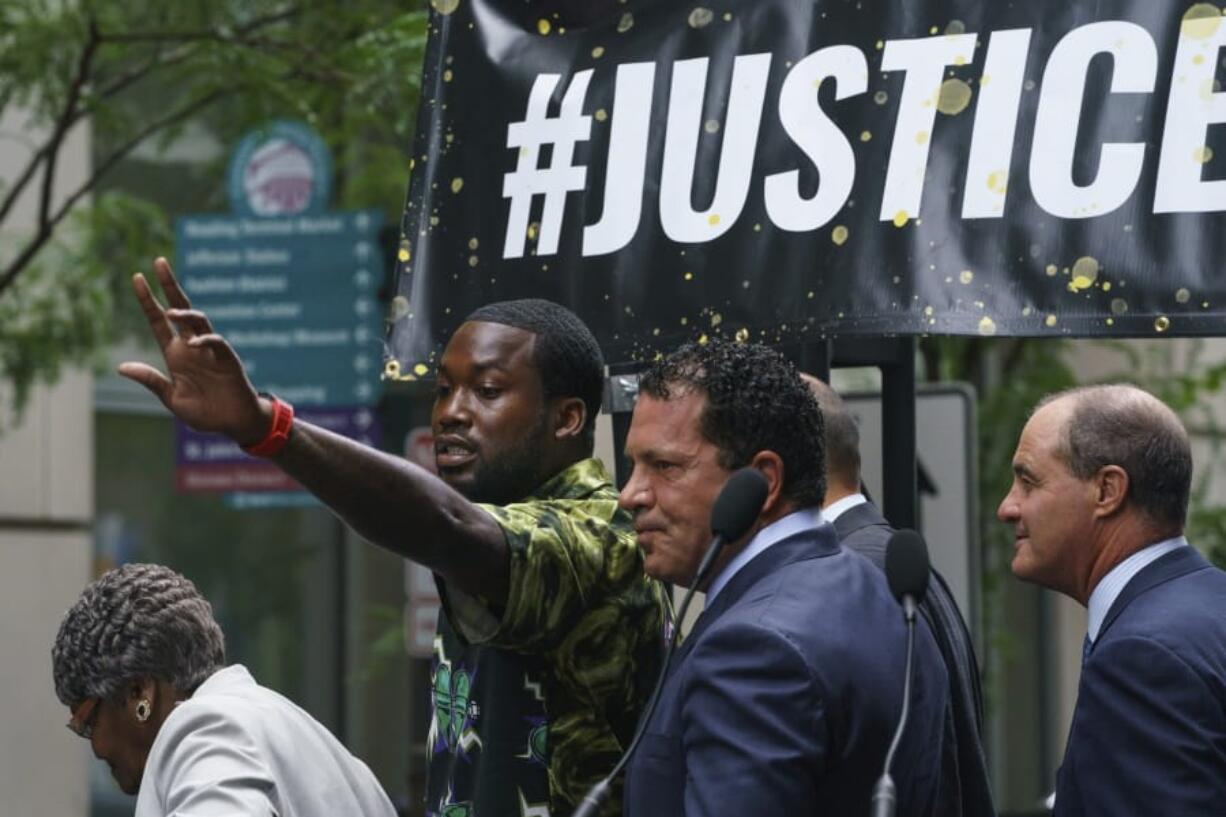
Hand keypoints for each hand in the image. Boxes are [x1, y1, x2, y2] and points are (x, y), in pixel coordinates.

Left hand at [118, 257, 270, 445]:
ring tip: (170, 311)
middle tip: (159, 262)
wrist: (233, 423)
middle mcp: (191, 346)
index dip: (148, 299)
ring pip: (198, 320)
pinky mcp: (227, 358)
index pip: (157, 320)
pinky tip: (194, 343)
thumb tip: (122, 367)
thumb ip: (151, 380)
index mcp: (175, 353)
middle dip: (169, 285)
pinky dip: (205, 340)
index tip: (137, 276)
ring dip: (185, 312)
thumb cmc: (204, 412)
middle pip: (179, 308)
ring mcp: (210, 350)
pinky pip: (216, 341)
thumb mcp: (171, 398)